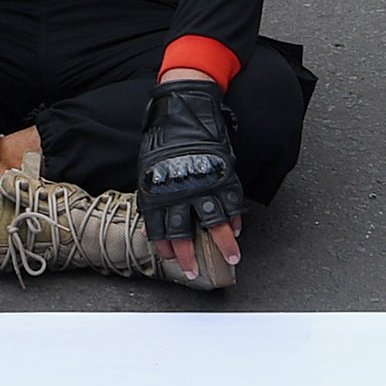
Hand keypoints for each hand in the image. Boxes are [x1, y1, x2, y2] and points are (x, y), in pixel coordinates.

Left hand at [136, 75, 247, 285]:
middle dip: (190, 256)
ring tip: (232, 257)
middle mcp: (179, 193)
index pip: (160, 231)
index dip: (166, 248)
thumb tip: (153, 225)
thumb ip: (152, 198)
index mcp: (157, 192)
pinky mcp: (222, 174)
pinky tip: (236, 229)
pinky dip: (235, 217)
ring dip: (224, 243)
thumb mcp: (148, 171)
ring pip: (214, 222)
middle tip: (195, 272)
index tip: (172, 260)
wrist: (184, 112)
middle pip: (184, 233)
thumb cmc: (163, 140)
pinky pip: (231, 201)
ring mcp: (203, 184)